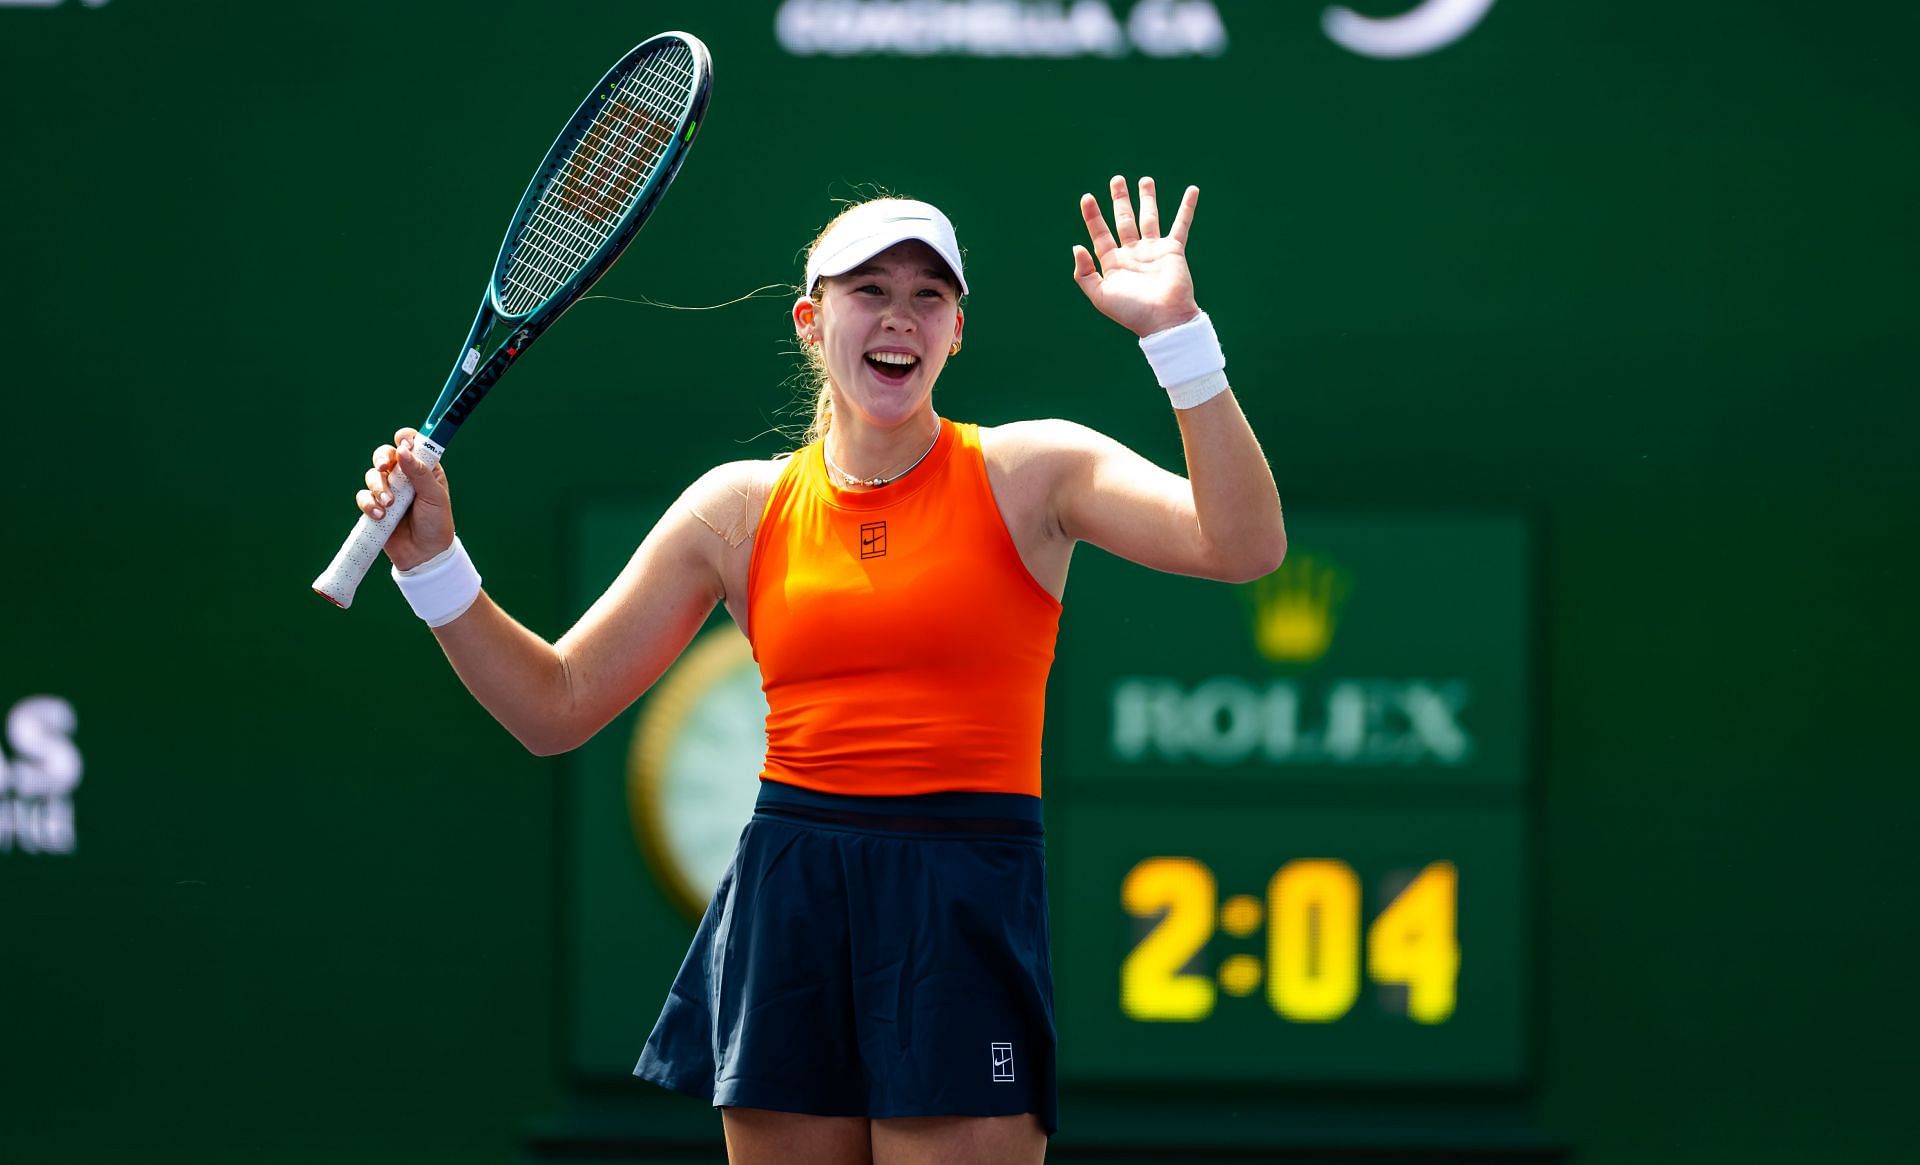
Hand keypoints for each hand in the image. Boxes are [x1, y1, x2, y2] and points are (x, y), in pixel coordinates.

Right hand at [356, 426, 454, 570]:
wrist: (424, 555)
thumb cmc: (436, 523)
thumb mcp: (435, 496)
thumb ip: (420, 473)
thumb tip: (404, 450)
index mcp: (424, 469)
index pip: (411, 445)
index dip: (405, 439)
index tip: (403, 443)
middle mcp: (404, 477)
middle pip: (385, 454)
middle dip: (382, 458)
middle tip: (385, 468)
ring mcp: (388, 491)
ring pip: (372, 475)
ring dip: (378, 487)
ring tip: (389, 504)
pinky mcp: (375, 507)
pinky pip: (363, 497)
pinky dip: (368, 504)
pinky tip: (379, 515)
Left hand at [1072, 176, 1201, 337]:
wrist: (1164, 321)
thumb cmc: (1132, 312)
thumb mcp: (1100, 296)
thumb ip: (1085, 274)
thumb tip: (1077, 246)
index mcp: (1114, 263)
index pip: (1100, 233)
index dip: (1092, 216)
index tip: (1087, 197)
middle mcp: (1133, 253)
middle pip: (1124, 220)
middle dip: (1120, 200)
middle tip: (1117, 179)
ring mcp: (1153, 250)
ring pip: (1149, 218)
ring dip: (1147, 198)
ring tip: (1145, 180)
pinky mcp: (1173, 250)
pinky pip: (1181, 224)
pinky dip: (1187, 207)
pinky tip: (1192, 190)